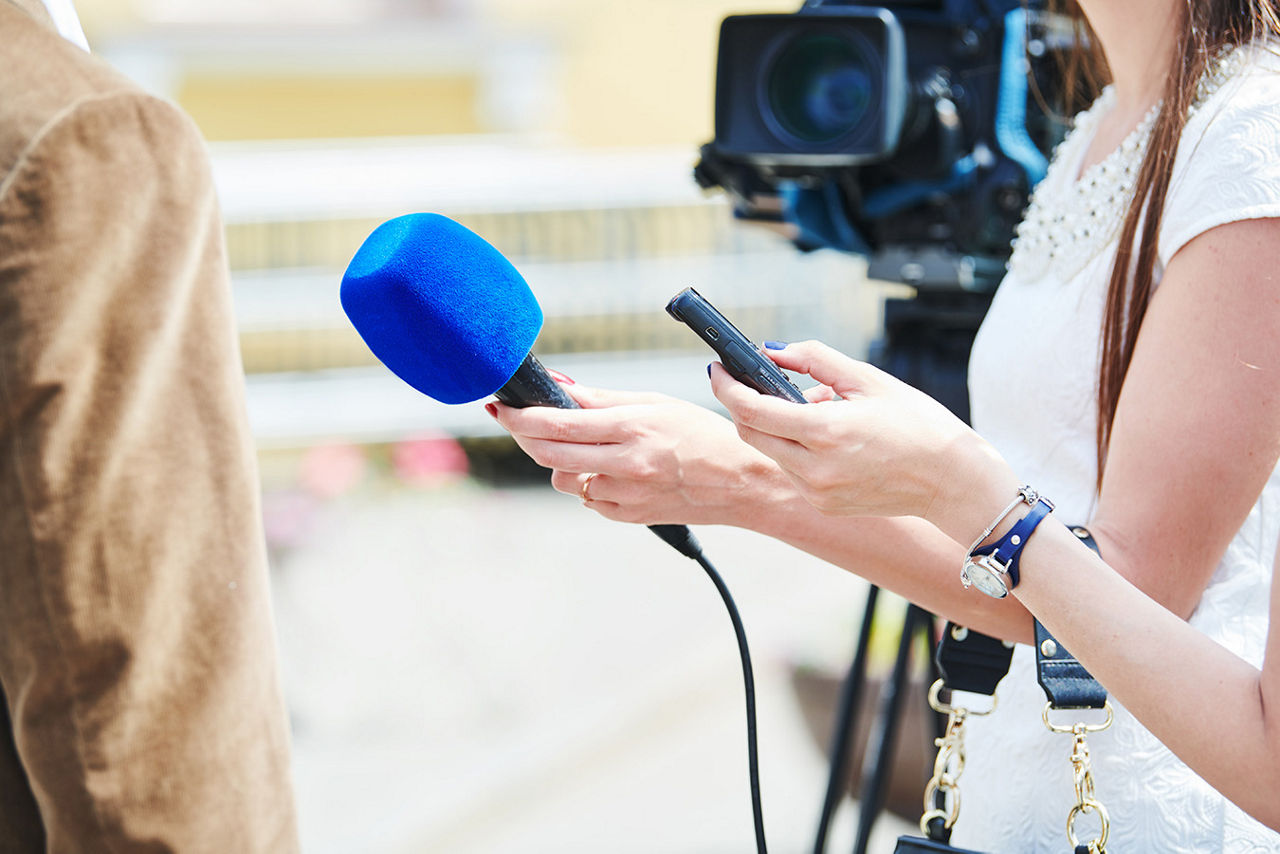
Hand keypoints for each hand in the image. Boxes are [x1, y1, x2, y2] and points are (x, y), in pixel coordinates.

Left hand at [487, 382, 787, 527]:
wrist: (739, 483)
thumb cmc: (700, 434)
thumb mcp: (654, 403)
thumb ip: (601, 399)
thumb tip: (559, 386)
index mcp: (631, 428)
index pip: (556, 424)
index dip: (520, 416)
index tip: (501, 407)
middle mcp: (624, 464)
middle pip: (547, 454)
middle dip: (523, 436)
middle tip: (514, 421)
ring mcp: (623, 495)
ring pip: (563, 479)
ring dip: (558, 461)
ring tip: (582, 445)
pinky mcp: (625, 516)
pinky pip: (587, 497)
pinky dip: (587, 480)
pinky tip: (611, 468)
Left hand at [709, 340, 1013, 527]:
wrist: (952, 481)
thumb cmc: (919, 425)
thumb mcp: (868, 379)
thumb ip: (815, 360)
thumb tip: (773, 351)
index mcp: (826, 432)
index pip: (752, 409)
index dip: (726, 387)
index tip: (718, 369)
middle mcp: (815, 469)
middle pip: (750, 433)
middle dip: (741, 405)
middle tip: (747, 381)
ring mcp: (817, 491)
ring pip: (770, 451)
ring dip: (772, 425)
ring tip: (812, 405)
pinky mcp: (823, 504)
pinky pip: (792, 469)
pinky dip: (794, 446)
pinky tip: (824, 433)